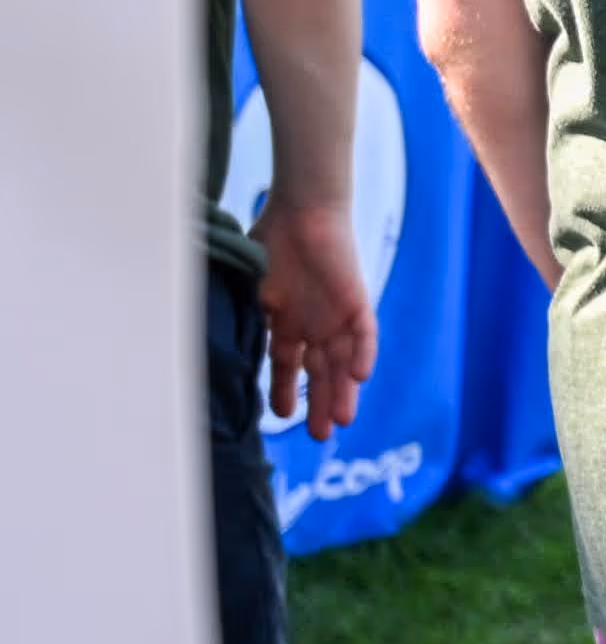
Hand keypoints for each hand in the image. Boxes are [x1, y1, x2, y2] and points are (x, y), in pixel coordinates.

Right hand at [249, 195, 377, 441]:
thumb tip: (203, 337)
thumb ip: (242, 314)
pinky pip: (364, 332)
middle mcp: (315, 324)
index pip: (288, 365)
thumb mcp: (251, 287)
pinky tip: (360, 376)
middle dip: (319, 402)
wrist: (302, 208)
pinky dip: (363, 353)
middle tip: (318, 436)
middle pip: (320, 372)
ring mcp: (336, 315)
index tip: (279, 416)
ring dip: (343, 389)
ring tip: (341, 420)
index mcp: (289, 322)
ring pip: (344, 361)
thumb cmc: (272, 240)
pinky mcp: (356, 301)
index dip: (285, 389)